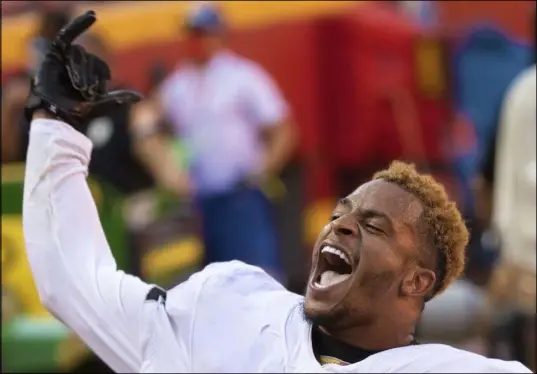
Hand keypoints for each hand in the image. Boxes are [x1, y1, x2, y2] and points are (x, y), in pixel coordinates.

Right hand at [25, 10, 141, 127]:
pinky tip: (92, 15)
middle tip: (83, 90)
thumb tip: (140, 97)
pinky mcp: (55, 54)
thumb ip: (119, 98)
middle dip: (87, 75)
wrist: (56, 113)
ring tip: (76, 84)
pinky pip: (67, 35)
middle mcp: (80, 66)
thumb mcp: (102, 105)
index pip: (101, 66)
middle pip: (90, 58)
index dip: (99, 77)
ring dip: (79, 69)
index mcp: (92, 76)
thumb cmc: (77, 112)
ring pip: (79, 53)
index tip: (93, 93)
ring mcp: (67, 59)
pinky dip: (79, 24)